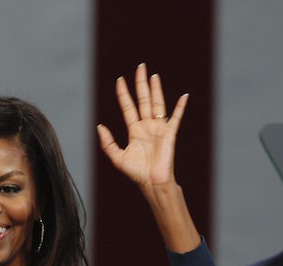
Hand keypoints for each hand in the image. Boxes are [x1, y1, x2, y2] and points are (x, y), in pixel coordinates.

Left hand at [96, 63, 198, 252]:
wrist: (152, 182)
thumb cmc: (136, 172)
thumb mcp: (117, 157)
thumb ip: (107, 143)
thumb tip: (99, 126)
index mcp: (134, 130)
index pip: (128, 107)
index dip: (123, 93)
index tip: (119, 80)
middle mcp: (146, 126)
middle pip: (144, 100)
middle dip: (141, 84)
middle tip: (140, 67)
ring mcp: (159, 128)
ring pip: (158, 104)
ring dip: (156, 89)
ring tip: (153, 75)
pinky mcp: (170, 133)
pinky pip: (176, 117)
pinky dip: (180, 107)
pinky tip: (184, 96)